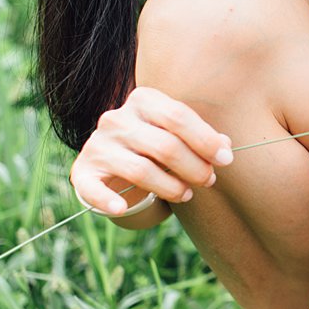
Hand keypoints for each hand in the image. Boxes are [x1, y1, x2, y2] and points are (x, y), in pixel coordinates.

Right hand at [69, 86, 233, 214]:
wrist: (113, 158)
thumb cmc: (155, 144)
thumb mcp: (177, 133)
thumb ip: (200, 137)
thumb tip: (225, 147)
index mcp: (143, 100)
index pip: (178, 116)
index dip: (205, 140)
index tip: (226, 159)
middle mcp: (117, 118)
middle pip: (164, 145)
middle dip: (193, 167)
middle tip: (209, 180)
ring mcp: (98, 144)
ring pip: (141, 169)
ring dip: (170, 187)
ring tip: (187, 195)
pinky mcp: (83, 171)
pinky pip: (93, 188)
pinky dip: (107, 200)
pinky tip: (123, 208)